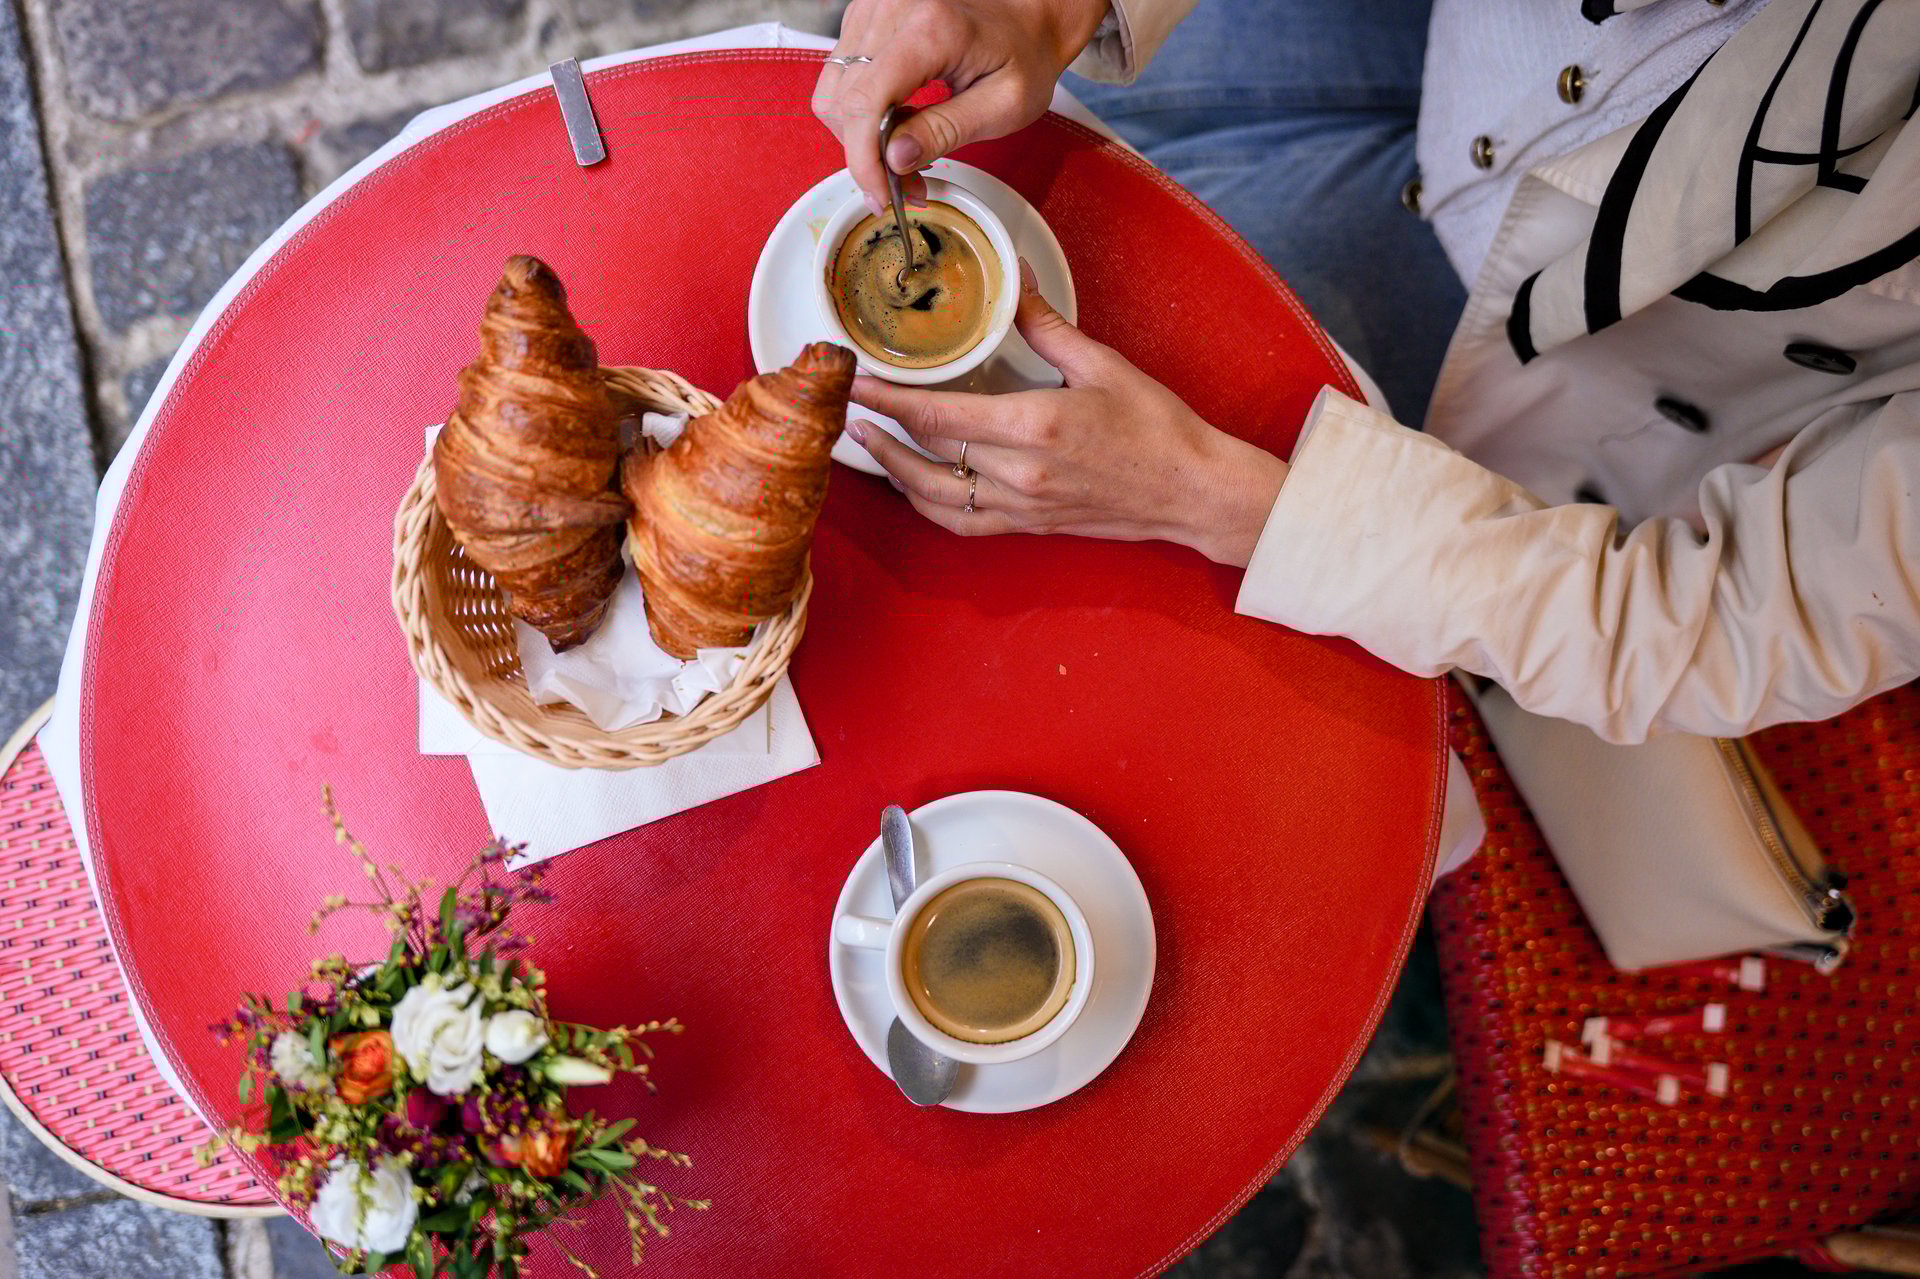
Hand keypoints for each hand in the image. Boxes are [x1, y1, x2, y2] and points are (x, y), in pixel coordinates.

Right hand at [813, 0, 1110, 213]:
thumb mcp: (1004, 105)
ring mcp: (873, 11)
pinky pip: (841, 79)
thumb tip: (895, 160)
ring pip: (834, 93)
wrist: (1028, 19)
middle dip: (867, 157)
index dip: (865, 160)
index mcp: (930, 29)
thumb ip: (946, 132)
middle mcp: (891, 11)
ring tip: (904, 153)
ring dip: (860, 137)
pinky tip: (898, 122)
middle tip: (905, 186)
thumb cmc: (1024, 55)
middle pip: (844, 102)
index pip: (866, 102)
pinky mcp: (866, 21)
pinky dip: (861, 113)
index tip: (882, 196)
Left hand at [846, 262, 1290, 567]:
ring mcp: (1021, 506)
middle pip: (926, 453)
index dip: (887, 397)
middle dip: (878, 427)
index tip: (854, 379)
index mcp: (1034, 425)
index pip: (938, 414)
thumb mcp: (1102, 364)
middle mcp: (1020, 473)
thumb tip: (1016, 280)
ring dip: (892, 469)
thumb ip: (1046, 325)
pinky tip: (911, 483)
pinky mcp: (1029, 525)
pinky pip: (961, 523)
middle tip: (846, 403)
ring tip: (866, 440)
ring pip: (933, 495)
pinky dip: (927, 504)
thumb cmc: (1157, 427)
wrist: (1191, 490)